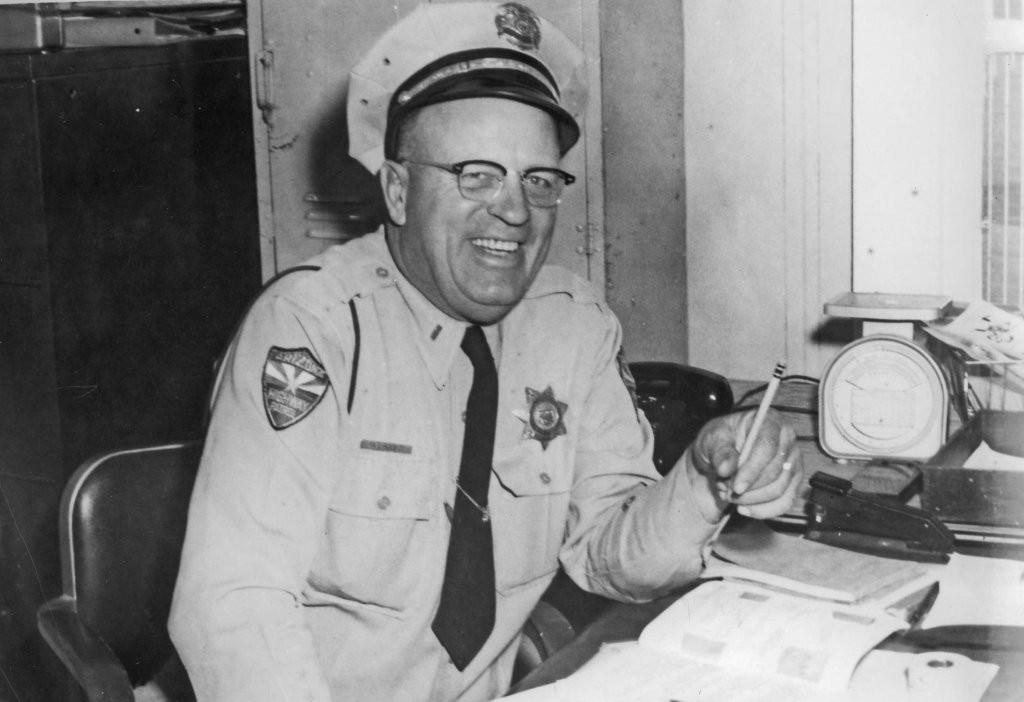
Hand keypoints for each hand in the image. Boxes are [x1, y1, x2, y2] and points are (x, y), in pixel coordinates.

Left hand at [684, 410, 802, 522]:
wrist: (723, 455)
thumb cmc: (719, 441)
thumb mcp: (711, 439)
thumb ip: (718, 451)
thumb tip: (727, 468)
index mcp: (769, 420)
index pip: (767, 447)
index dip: (752, 470)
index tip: (735, 487)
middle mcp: (787, 439)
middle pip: (775, 472)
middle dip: (748, 488)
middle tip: (723, 489)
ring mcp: (794, 461)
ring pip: (780, 490)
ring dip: (751, 499)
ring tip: (728, 494)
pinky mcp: (793, 482)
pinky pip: (785, 503)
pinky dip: (763, 511)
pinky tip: (743, 509)